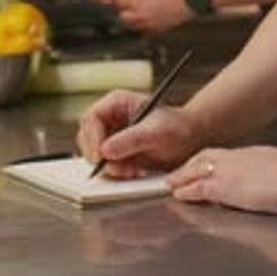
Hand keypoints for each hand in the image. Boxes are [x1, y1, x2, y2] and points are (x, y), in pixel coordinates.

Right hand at [77, 91, 202, 177]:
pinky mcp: (116, 153)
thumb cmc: (177, 128)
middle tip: (117, 168)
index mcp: (118, 102)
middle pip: (87, 137)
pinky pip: (104, 165)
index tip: (100, 156)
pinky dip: (114, 173)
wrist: (190, 141)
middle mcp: (111, 118)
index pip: (91, 118)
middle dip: (99, 155)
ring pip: (93, 154)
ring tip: (131, 170)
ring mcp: (111, 136)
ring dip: (108, 166)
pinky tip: (132, 172)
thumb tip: (106, 150)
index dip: (92, 137)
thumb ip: (131, 139)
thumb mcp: (156, 131)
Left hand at [114, 0, 189, 31]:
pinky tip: (150, 15)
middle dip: (124, 9)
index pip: (118, 1)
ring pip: (132, 25)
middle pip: (122, 16)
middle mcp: (139, 13)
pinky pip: (145, 29)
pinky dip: (144, 24)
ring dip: (132, 18)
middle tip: (129, 3)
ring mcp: (148, 23)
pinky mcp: (158, 29)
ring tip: (139, 9)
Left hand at [167, 145, 276, 214]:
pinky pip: (199, 187)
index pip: (226, 156)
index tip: (200, 166)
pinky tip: (178, 194)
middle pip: (207, 157)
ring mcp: (233, 170)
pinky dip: (186, 189)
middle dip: (190, 165)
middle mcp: (241, 158)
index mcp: (257, 154)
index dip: (210, 161)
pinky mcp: (228, 187)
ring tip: (171, 182)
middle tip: (177, 173)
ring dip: (182, 175)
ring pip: (198, 168)